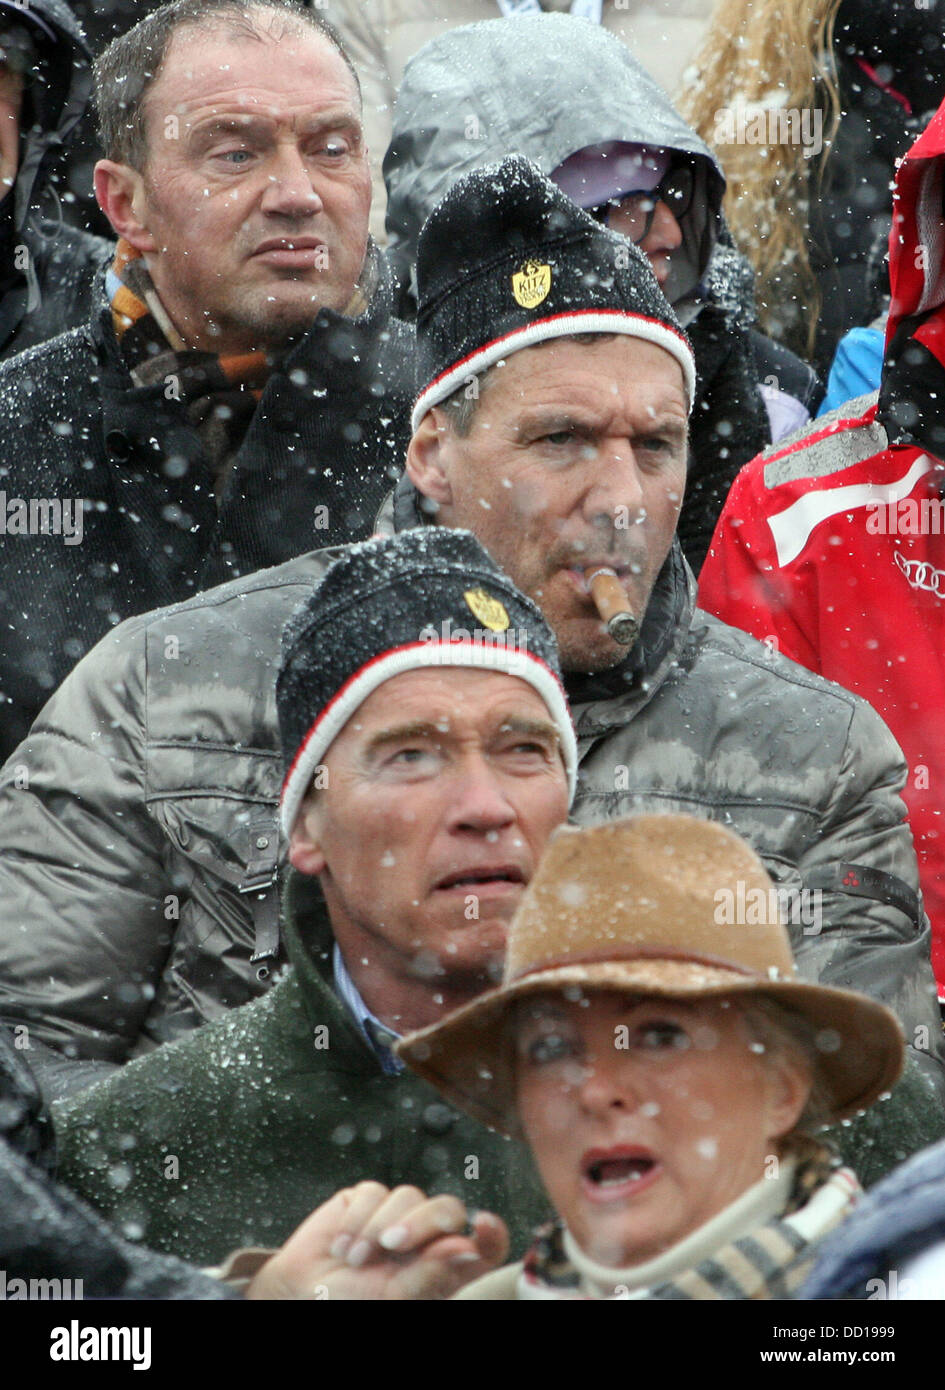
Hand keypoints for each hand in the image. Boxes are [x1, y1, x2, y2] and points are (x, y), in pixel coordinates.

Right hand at [245, 1181, 508, 1299]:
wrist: (300, 1294)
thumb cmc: (350, 1303)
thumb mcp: (393, 1297)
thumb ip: (430, 1273)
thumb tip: (466, 1246)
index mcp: (443, 1267)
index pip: (483, 1245)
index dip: (491, 1234)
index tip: (485, 1225)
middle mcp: (426, 1238)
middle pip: (448, 1208)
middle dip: (423, 1222)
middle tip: (393, 1245)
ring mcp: (398, 1214)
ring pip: (409, 1195)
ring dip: (378, 1227)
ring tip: (354, 1259)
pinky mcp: (367, 1198)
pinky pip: (374, 1192)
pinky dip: (355, 1219)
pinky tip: (341, 1245)